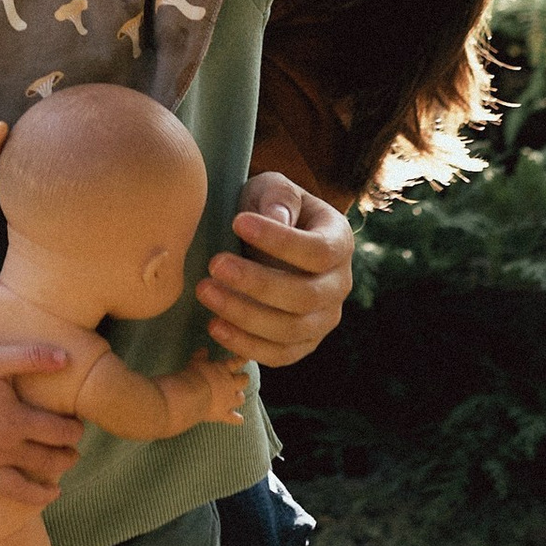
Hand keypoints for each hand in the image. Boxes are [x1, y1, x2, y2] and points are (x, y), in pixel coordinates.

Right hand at [0, 341, 81, 545]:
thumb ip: (33, 357)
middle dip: (65, 459)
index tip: (78, 428)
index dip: (74, 430)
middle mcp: (2, 448)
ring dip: (40, 495)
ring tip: (54, 493)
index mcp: (15, 420)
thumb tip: (68, 358)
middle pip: (45, 462)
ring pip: (18, 489)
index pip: (57, 431)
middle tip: (73, 455)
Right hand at [195, 352, 253, 426]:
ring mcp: (229, 400)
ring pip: (240, 398)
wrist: (192, 396)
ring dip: (239, 397)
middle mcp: (230, 384)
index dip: (242, 360)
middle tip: (243, 378)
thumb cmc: (192, 376)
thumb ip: (201, 355)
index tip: (247, 358)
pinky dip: (237, 419)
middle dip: (243, 379)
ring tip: (238, 397)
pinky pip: (234, 418)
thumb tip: (204, 349)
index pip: (236, 361)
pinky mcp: (224, 414)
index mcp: (223, 369)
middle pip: (243, 380)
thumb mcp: (195, 361)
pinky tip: (239, 419)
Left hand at [196, 172, 354, 369]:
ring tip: (205, 291)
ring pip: (290, 330)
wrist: (268, 240)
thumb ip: (278, 198)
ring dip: (244, 315)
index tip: (237, 222)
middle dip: (256, 283)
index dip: (280, 241)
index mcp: (339, 243)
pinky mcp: (302, 344)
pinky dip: (246, 345)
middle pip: (305, 296)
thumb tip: (277, 218)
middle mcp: (339, 285)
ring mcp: (324, 320)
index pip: (318, 251)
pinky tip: (214, 325)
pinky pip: (279, 355)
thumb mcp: (274, 189)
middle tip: (214, 264)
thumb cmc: (271, 209)